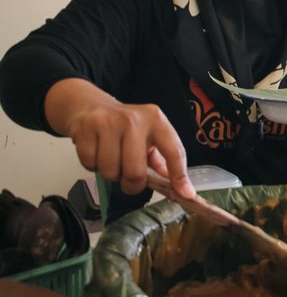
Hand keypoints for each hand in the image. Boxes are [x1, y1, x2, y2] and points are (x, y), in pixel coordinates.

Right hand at [44, 79, 194, 198]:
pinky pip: (90, 165)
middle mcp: (134, 120)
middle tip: (129, 180)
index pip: (174, 151)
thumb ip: (162, 159)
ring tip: (112, 160)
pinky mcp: (86, 128)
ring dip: (111, 175)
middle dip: (132, 185)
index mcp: (156, 120)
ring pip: (110, 171)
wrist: (91, 106)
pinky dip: (92, 166)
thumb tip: (179, 187)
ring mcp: (108, 123)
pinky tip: (96, 152)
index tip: (185, 194)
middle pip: (136, 171)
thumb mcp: (149, 135)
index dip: (179, 175)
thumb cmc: (125, 127)